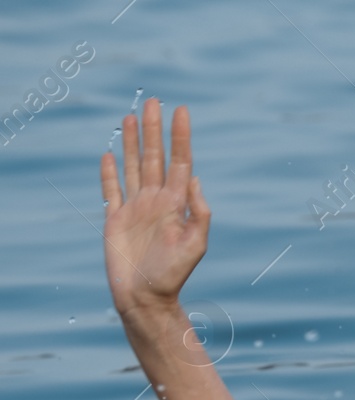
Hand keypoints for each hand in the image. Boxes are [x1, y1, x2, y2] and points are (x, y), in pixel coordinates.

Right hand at [101, 98, 210, 315]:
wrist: (146, 297)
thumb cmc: (174, 275)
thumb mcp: (196, 245)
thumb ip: (199, 213)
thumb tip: (197, 181)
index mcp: (176, 204)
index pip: (180, 162)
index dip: (180, 137)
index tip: (181, 111)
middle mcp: (156, 201)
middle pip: (155, 156)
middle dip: (154, 130)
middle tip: (154, 101)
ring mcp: (135, 208)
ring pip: (133, 166)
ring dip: (131, 142)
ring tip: (131, 117)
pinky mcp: (115, 219)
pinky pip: (111, 189)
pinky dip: (109, 172)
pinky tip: (108, 154)